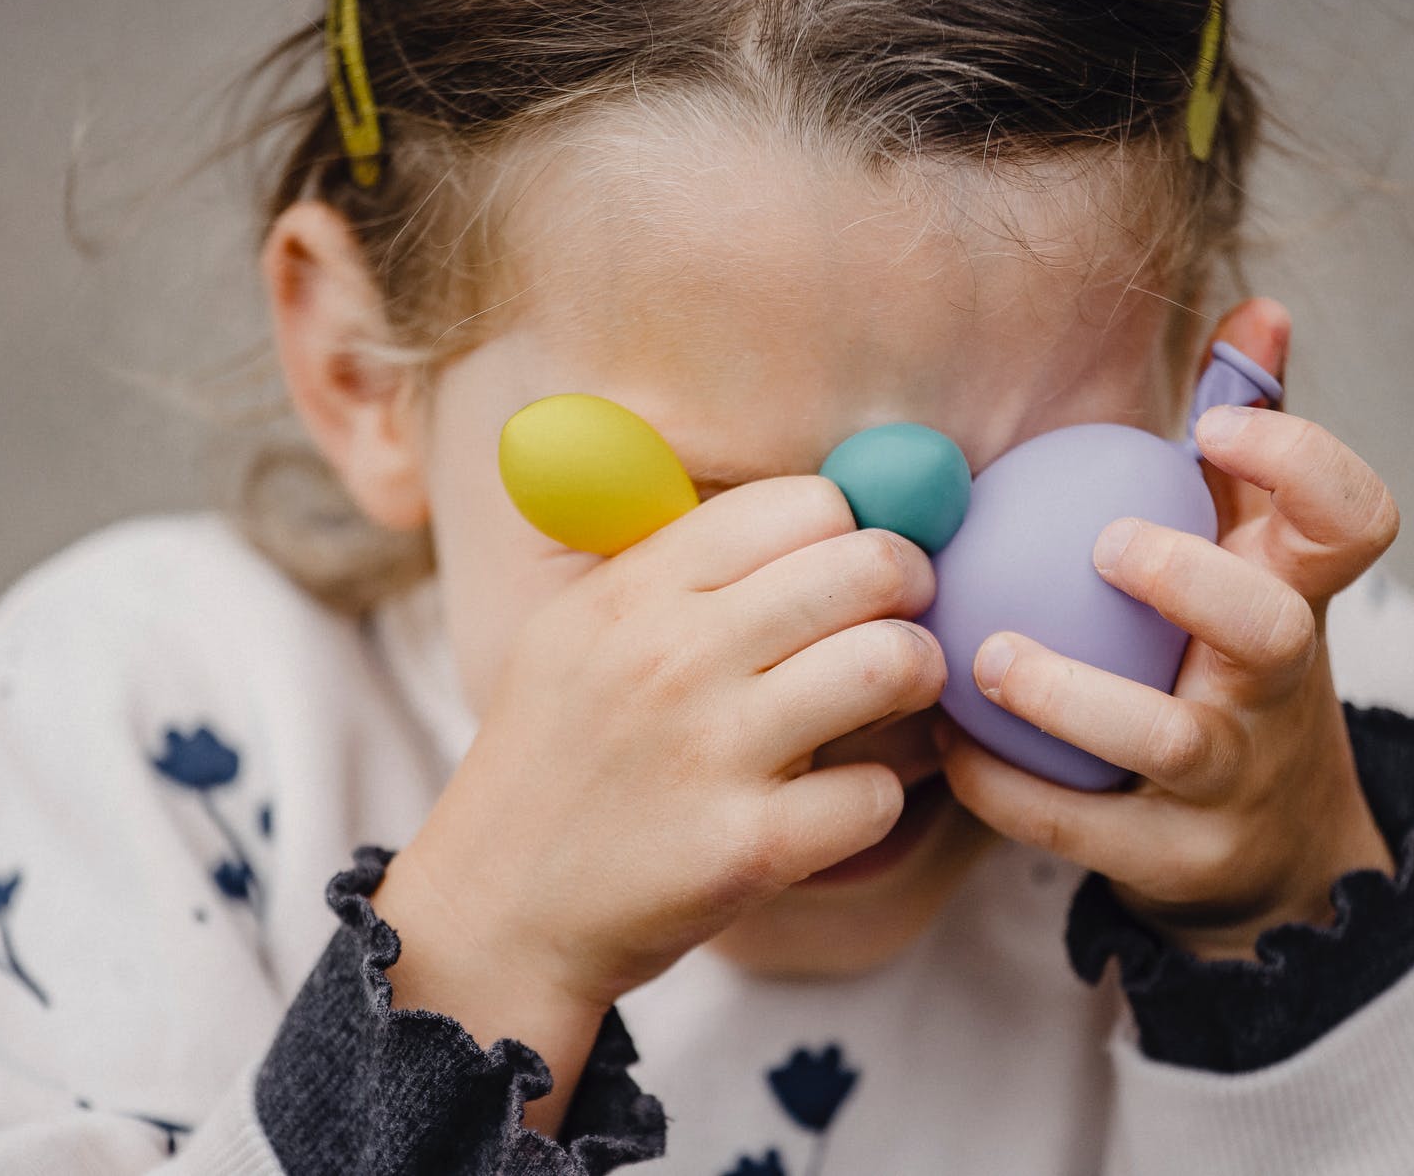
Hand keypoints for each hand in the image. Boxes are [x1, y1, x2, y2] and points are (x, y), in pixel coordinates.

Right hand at [372, 477, 942, 1080]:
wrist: (495, 912)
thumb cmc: (558, 762)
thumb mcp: (577, 632)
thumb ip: (676, 569)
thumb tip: (806, 514)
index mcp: (636, 590)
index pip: (803, 503)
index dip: (852, 531)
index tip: (854, 573)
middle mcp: (675, 656)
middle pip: (869, 567)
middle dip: (912, 592)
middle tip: (902, 625)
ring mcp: (713, 752)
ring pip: (893, 664)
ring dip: (918, 680)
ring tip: (896, 703)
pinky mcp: (749, 849)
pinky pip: (877, 792)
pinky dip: (878, 797)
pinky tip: (843, 801)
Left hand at [938, 300, 1397, 960]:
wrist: (1270, 851)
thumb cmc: (1229, 664)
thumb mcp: (1249, 557)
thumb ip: (1243, 447)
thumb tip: (1257, 311)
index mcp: (1301, 597)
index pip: (1357, 521)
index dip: (1303, 465)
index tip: (1209, 428)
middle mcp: (1279, 687)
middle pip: (1271, 629)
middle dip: (1194, 582)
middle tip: (1107, 547)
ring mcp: (1234, 781)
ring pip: (1169, 743)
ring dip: (1075, 699)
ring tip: (988, 659)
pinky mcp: (1176, 861)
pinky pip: (1084, 828)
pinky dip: (1009, 787)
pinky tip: (948, 743)